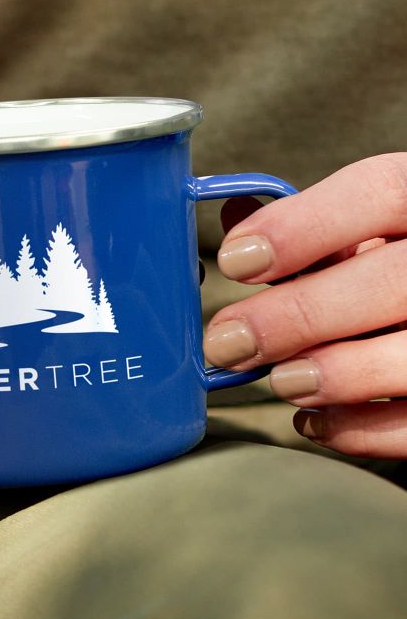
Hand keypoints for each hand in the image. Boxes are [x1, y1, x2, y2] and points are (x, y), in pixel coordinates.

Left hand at [204, 153, 406, 458]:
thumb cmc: (396, 274)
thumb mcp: (369, 235)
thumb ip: (311, 229)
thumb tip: (235, 216)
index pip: (383, 191)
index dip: (302, 226)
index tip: (234, 259)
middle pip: (394, 279)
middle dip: (298, 314)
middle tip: (228, 341)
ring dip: (335, 372)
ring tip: (281, 380)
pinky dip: (359, 428)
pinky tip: (314, 419)